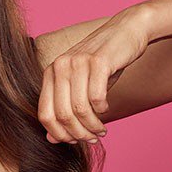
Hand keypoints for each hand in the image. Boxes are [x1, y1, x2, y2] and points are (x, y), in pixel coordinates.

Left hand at [38, 7, 152, 143]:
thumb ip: (64, 108)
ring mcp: (78, 63)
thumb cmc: (103, 62)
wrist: (126, 30)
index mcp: (51, 73)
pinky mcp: (98, 62)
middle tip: (92, 139)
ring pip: (80, 110)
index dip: (59, 134)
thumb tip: (52, 139)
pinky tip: (106, 108)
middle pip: (62, 115)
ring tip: (101, 130)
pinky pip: (96, 97)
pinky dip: (102, 109)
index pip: (45, 114)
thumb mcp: (80, 85)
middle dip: (79, 133)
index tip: (74, 141)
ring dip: (93, 126)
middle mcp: (60, 67)